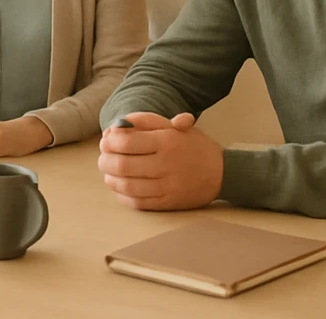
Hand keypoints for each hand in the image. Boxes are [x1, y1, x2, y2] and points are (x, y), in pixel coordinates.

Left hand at [97, 111, 222, 210]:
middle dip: (105, 161)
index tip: (107, 140)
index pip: (125, 142)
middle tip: (103, 158)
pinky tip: (121, 188)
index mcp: (167, 142)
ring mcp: (167, 186)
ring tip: (109, 172)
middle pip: (122, 165)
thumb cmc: (194, 146)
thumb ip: (146, 121)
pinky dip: (123, 196)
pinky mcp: (168, 203)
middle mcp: (166, 165)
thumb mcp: (175, 126)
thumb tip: (119, 124)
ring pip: (127, 186)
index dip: (109, 141)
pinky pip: (138, 203)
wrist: (223, 173)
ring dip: (111, 179)